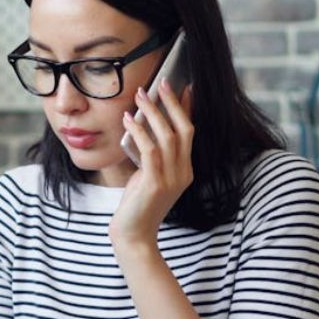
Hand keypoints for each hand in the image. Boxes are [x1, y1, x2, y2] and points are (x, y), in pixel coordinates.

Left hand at [110, 78, 194, 251]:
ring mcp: (172, 179)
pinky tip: (128, 118)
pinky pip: (150, 150)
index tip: (185, 86)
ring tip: (140, 94)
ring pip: (168, 136)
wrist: (133, 236)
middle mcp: (184, 173)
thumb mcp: (146, 176)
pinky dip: (139, 131)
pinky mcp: (156, 184)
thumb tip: (141, 127)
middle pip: (185, 129)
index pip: (190, 133)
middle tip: (162, 82)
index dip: (188, 109)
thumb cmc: (136, 206)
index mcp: (186, 170)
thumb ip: (150, 157)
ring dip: (153, 112)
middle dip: (174, 103)